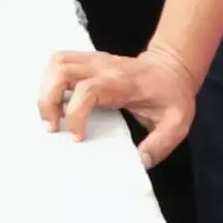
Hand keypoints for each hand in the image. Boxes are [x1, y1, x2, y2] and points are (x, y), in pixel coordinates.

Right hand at [35, 40, 201, 163]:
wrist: (173, 67)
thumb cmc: (172, 96)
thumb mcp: (176, 123)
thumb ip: (160, 144)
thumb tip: (139, 162)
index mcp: (123, 83)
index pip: (89, 89)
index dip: (76, 113)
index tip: (78, 138)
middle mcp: (104, 67)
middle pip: (62, 68)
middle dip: (49, 99)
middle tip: (52, 127)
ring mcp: (95, 60)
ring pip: (57, 61)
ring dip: (46, 88)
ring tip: (51, 116)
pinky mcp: (89, 60)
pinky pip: (60, 61)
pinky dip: (50, 80)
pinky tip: (56, 101)